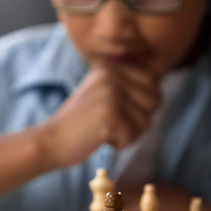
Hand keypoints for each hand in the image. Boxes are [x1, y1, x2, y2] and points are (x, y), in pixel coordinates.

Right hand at [38, 63, 160, 167]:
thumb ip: (129, 87)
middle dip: (139, 120)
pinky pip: (133, 136)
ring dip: (129, 134)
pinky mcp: (109, 115)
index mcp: (112, 67)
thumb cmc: (81, 123)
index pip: (153, 82)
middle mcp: (112, 75)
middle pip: (155, 101)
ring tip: (104, 130)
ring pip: (146, 121)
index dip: (143, 104)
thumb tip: (159, 90)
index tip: (118, 111)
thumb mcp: (104, 93)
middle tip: (112, 123)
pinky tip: (100, 138)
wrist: (51, 140)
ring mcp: (110, 94)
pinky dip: (120, 144)